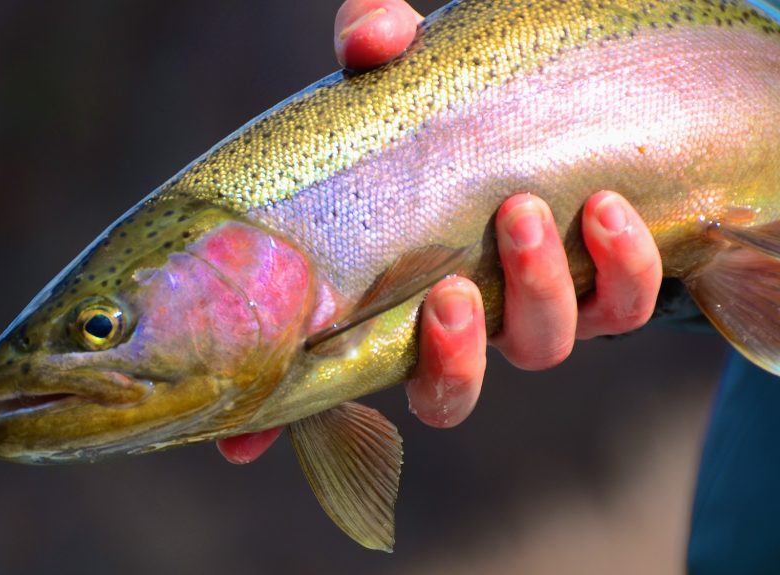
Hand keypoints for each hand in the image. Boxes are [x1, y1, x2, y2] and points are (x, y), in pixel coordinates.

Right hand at [217, 0, 662, 462]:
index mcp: (390, 293)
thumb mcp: (398, 63)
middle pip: (448, 393)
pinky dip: (622, 273)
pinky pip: (628, 308)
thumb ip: (370, 42)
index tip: (241, 443)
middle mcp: (458, 318)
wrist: (550, 93)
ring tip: (523, 212)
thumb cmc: (446, 93)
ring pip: (537, 350)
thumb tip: (372, 45)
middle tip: (447, 291)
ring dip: (535, 297)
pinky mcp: (607, 282)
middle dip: (450, 358)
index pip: (327, 377)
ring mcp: (532, 305)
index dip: (281, 424)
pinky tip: (607, 208)